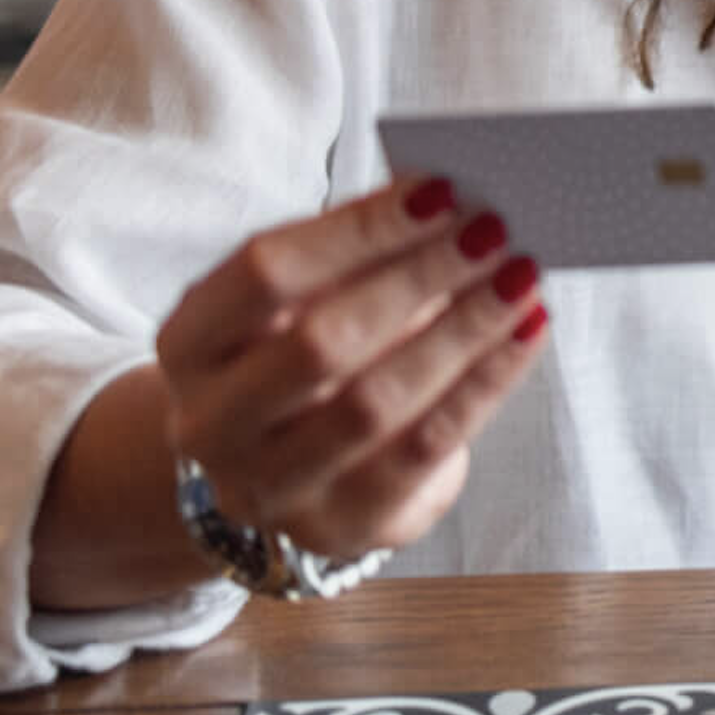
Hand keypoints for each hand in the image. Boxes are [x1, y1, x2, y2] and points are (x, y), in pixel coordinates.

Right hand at [154, 176, 546, 561]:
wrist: (275, 471)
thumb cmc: (299, 356)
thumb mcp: (300, 302)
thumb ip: (355, 252)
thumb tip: (448, 199)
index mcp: (189, 344)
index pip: (267, 273)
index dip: (357, 229)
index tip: (440, 190)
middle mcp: (212, 423)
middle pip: (322, 342)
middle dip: (418, 278)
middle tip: (494, 231)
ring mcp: (271, 486)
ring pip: (376, 403)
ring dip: (462, 330)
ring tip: (520, 278)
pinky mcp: (342, 524)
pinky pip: (426, 448)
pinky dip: (486, 381)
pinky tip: (525, 332)